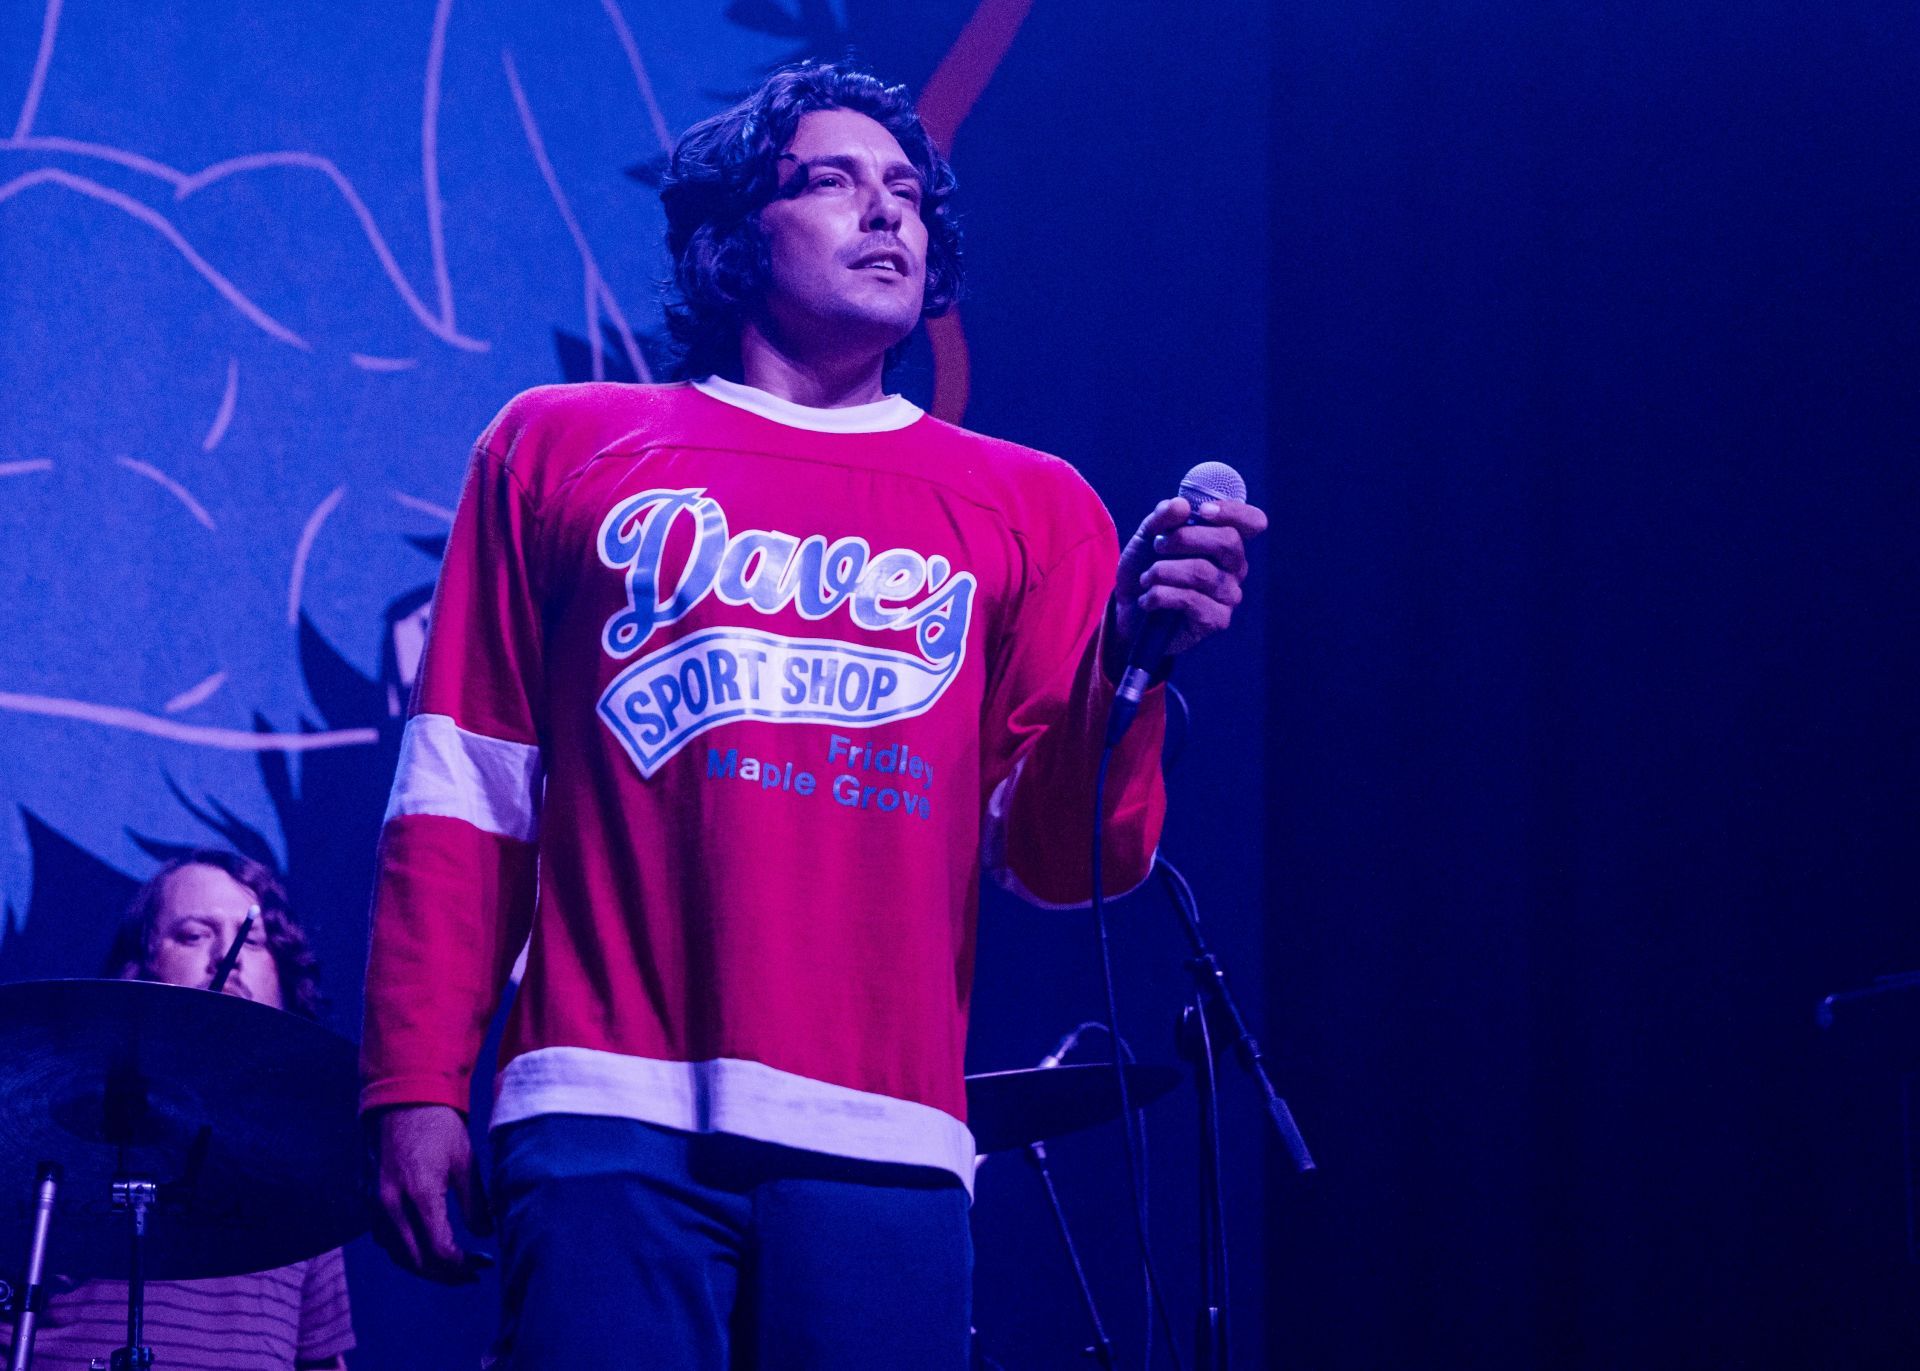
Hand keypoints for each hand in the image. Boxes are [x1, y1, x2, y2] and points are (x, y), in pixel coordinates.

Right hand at [371, 1104, 493, 1283]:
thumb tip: (484, 1235)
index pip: (438, 1251)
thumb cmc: (439, 1126)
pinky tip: (425, 1246)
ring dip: (423, 1266)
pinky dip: (404, 1250)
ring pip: (396, 1254)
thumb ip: (475, 1203)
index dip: (461, 1266)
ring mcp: (374, 1204)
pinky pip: (383, 1238)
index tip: (481, 1265)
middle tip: (470, 1274)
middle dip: (444, 1274)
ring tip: (452, 1267)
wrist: (401, 1097)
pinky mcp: (367, 1199)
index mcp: (419, 1194)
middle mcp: (390, 1205)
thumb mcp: (465, 1161)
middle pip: (415, 1261)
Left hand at [1113, 495, 1267, 659]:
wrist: (1128, 610)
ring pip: (1203, 572)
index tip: (1202, 511)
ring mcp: (1229, 595)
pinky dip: (1160, 595)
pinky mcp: (1216, 620)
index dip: (1234, 512)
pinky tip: (1147, 600)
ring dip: (1163, 571)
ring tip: (1146, 577)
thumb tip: (1183, 505)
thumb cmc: (1146, 567)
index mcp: (1226, 542)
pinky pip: (1191, 599)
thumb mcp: (1148, 535)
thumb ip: (1163, 517)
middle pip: (1228, 541)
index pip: (1252, 522)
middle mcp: (1235, 568)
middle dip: (1185, 538)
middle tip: (1158, 544)